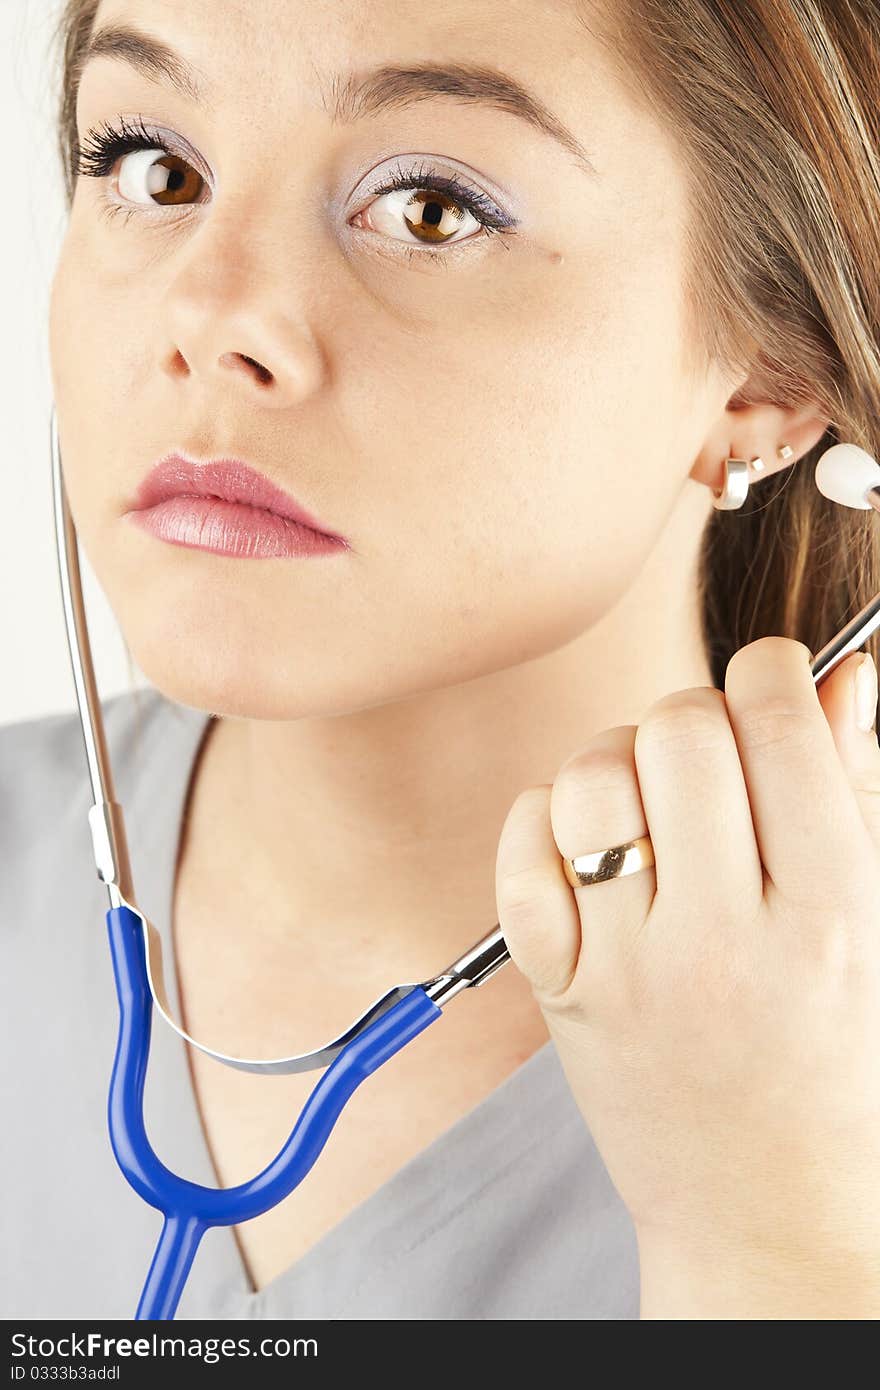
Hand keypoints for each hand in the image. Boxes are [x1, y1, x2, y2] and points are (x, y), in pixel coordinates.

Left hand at [495, 636, 879, 1317]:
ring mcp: (628, 969)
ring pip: (590, 780)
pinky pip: (520, 851)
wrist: (760, 1202)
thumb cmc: (823, 1055)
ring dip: (614, 761)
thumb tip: (844, 674)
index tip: (767, 679)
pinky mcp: (558, 990)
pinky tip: (585, 849)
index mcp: (825, 915)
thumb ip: (850, 789)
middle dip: (692, 715)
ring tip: (645, 805)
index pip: (780, 731)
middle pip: (678, 737)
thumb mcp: (866, 924)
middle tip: (706, 758)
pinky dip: (543, 821)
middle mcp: (722, 940)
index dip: (770, 670)